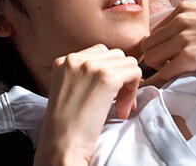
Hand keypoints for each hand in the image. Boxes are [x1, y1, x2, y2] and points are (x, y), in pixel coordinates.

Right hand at [33, 44, 141, 165]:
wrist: (62, 142)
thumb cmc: (65, 124)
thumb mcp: (66, 89)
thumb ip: (82, 76)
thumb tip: (111, 73)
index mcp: (63, 61)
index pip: (98, 53)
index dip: (108, 72)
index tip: (109, 94)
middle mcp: (75, 59)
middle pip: (114, 55)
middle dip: (120, 76)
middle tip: (117, 102)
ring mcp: (91, 67)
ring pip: (127, 62)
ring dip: (128, 84)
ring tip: (120, 107)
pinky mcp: (106, 78)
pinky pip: (134, 72)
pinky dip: (134, 91)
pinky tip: (123, 109)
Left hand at [140, 1, 195, 90]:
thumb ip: (187, 21)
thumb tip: (169, 34)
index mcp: (182, 9)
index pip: (154, 32)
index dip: (157, 47)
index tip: (163, 58)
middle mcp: (179, 20)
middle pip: (148, 45)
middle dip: (154, 58)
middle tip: (166, 68)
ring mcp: (184, 38)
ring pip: (151, 58)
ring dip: (158, 69)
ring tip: (172, 74)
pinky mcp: (191, 56)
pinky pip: (165, 72)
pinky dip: (163, 80)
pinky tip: (168, 85)